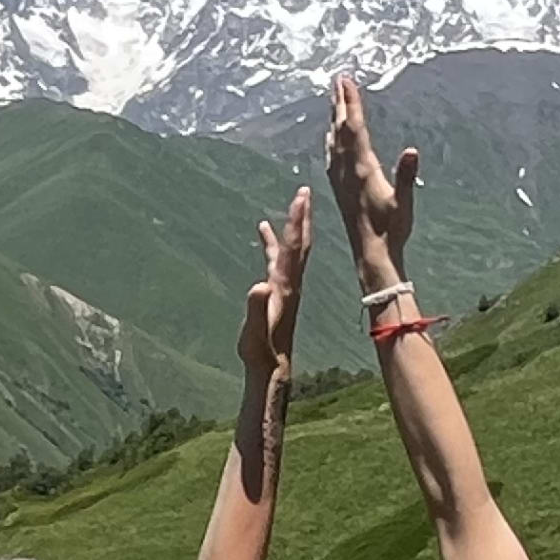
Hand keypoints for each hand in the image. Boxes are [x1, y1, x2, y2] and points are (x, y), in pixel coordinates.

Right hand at [238, 188, 313, 376]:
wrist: (271, 368)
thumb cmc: (260, 352)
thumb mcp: (254, 332)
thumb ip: (257, 309)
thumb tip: (259, 284)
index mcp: (285, 286)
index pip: (292, 247)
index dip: (295, 221)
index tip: (302, 197)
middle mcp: (289, 282)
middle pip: (299, 242)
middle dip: (302, 216)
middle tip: (305, 191)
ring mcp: (284, 285)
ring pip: (290, 248)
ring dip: (290, 225)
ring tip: (291, 202)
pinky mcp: (277, 291)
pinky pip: (276, 258)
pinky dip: (272, 242)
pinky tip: (264, 232)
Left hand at [323, 77, 418, 283]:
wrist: (372, 253)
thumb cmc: (391, 229)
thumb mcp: (404, 203)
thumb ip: (407, 176)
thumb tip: (413, 151)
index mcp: (362, 168)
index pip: (355, 128)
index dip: (352, 103)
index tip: (347, 80)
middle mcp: (347, 170)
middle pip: (341, 129)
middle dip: (341, 102)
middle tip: (338, 79)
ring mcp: (341, 179)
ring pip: (334, 140)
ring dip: (335, 118)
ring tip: (334, 100)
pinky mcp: (340, 188)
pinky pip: (332, 155)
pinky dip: (332, 139)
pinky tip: (330, 137)